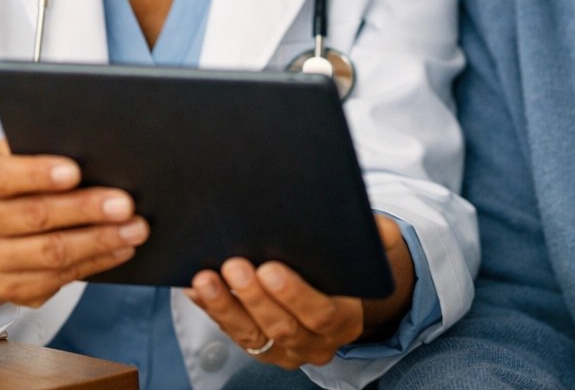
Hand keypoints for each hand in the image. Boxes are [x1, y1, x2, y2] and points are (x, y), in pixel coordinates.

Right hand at [0, 139, 149, 307]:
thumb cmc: (12, 185)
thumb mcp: (15, 157)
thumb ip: (39, 147)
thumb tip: (86, 141)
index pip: (1, 177)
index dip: (37, 174)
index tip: (75, 171)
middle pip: (36, 216)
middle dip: (86, 209)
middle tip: (124, 203)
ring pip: (52, 253)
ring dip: (100, 240)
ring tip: (135, 228)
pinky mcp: (14, 289)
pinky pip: (62, 278)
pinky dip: (97, 261)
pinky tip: (121, 247)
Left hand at [185, 215, 412, 368]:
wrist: (341, 298)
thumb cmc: (351, 267)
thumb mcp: (375, 251)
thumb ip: (379, 237)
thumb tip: (375, 224)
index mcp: (345, 319)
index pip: (321, 314)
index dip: (294, 294)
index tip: (270, 268)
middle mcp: (314, 342)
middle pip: (281, 326)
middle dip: (254, 296)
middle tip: (234, 264)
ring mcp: (283, 349)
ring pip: (250, 334)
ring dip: (225, 305)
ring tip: (206, 277)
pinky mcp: (258, 346)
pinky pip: (231, 332)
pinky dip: (211, 309)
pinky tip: (195, 287)